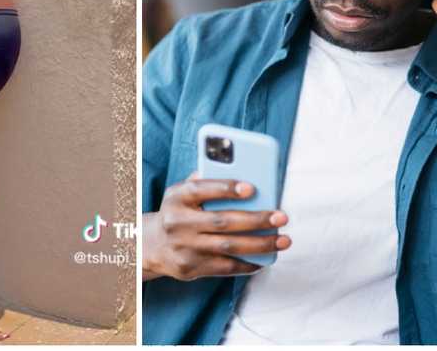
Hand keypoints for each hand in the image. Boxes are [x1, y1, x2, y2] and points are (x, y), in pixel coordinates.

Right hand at [143, 172, 290, 280]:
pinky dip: (247, 263)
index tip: (252, 188)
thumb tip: (239, 168)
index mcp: (177, 197)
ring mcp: (184, 247)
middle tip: (282, 216)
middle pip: (222, 221)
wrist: (153, 246)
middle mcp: (178, 222)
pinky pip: (225, 267)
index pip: (201, 189)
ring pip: (228, 247)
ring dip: (260, 244)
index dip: (226, 188)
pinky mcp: (191, 268)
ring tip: (283, 240)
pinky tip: (265, 258)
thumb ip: (205, 180)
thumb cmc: (179, 211)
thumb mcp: (182, 192)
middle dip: (256, 220)